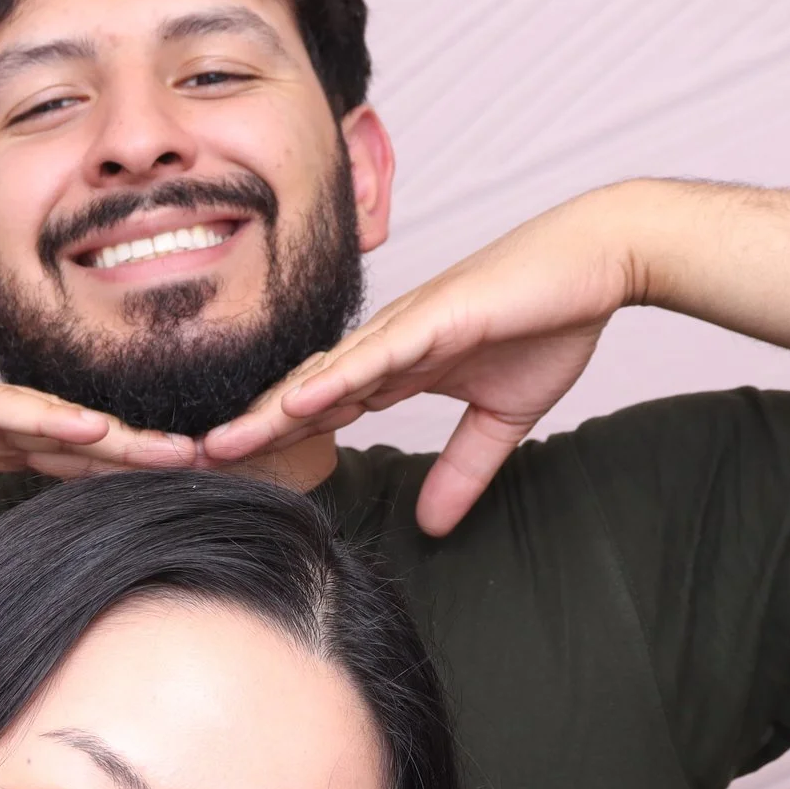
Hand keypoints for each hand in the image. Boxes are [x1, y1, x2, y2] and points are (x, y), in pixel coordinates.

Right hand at [0, 325, 198, 580]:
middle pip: (84, 442)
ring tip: (181, 455)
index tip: (177, 499)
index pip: (69, 464)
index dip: (122, 479)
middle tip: (215, 474)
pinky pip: (5, 408)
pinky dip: (51, 418)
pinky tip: (98, 428)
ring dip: (121, 439)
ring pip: (60, 422)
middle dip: (145, 459)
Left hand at [200, 191, 638, 537]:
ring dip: (272, 412)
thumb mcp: (503, 418)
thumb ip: (465, 469)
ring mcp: (407, 328)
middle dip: (249, 431)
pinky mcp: (439, 316)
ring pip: (326, 376)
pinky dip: (337, 380)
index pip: (322, 412)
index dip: (274, 441)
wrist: (598, 261)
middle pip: (304, 395)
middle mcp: (387, 345)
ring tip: (221, 445)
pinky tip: (297, 404)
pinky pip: (378, 354)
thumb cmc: (550, 321)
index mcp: (398, 367)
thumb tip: (436, 527)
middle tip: (191, 466)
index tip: (227, 473)